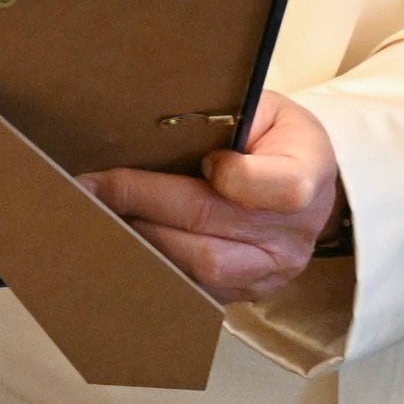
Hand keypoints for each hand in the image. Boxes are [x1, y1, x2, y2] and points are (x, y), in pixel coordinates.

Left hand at [83, 91, 341, 302]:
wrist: (311, 184)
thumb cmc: (278, 138)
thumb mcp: (266, 110)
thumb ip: (228, 116)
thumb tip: (156, 126)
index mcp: (308, 173)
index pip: (279, 187)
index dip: (231, 176)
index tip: (203, 160)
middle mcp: (293, 233)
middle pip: (213, 224)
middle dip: (145, 202)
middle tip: (93, 187)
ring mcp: (271, 270)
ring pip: (200, 266)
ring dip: (143, 239)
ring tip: (102, 215)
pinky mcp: (247, 293)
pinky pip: (197, 288)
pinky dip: (157, 265)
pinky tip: (125, 242)